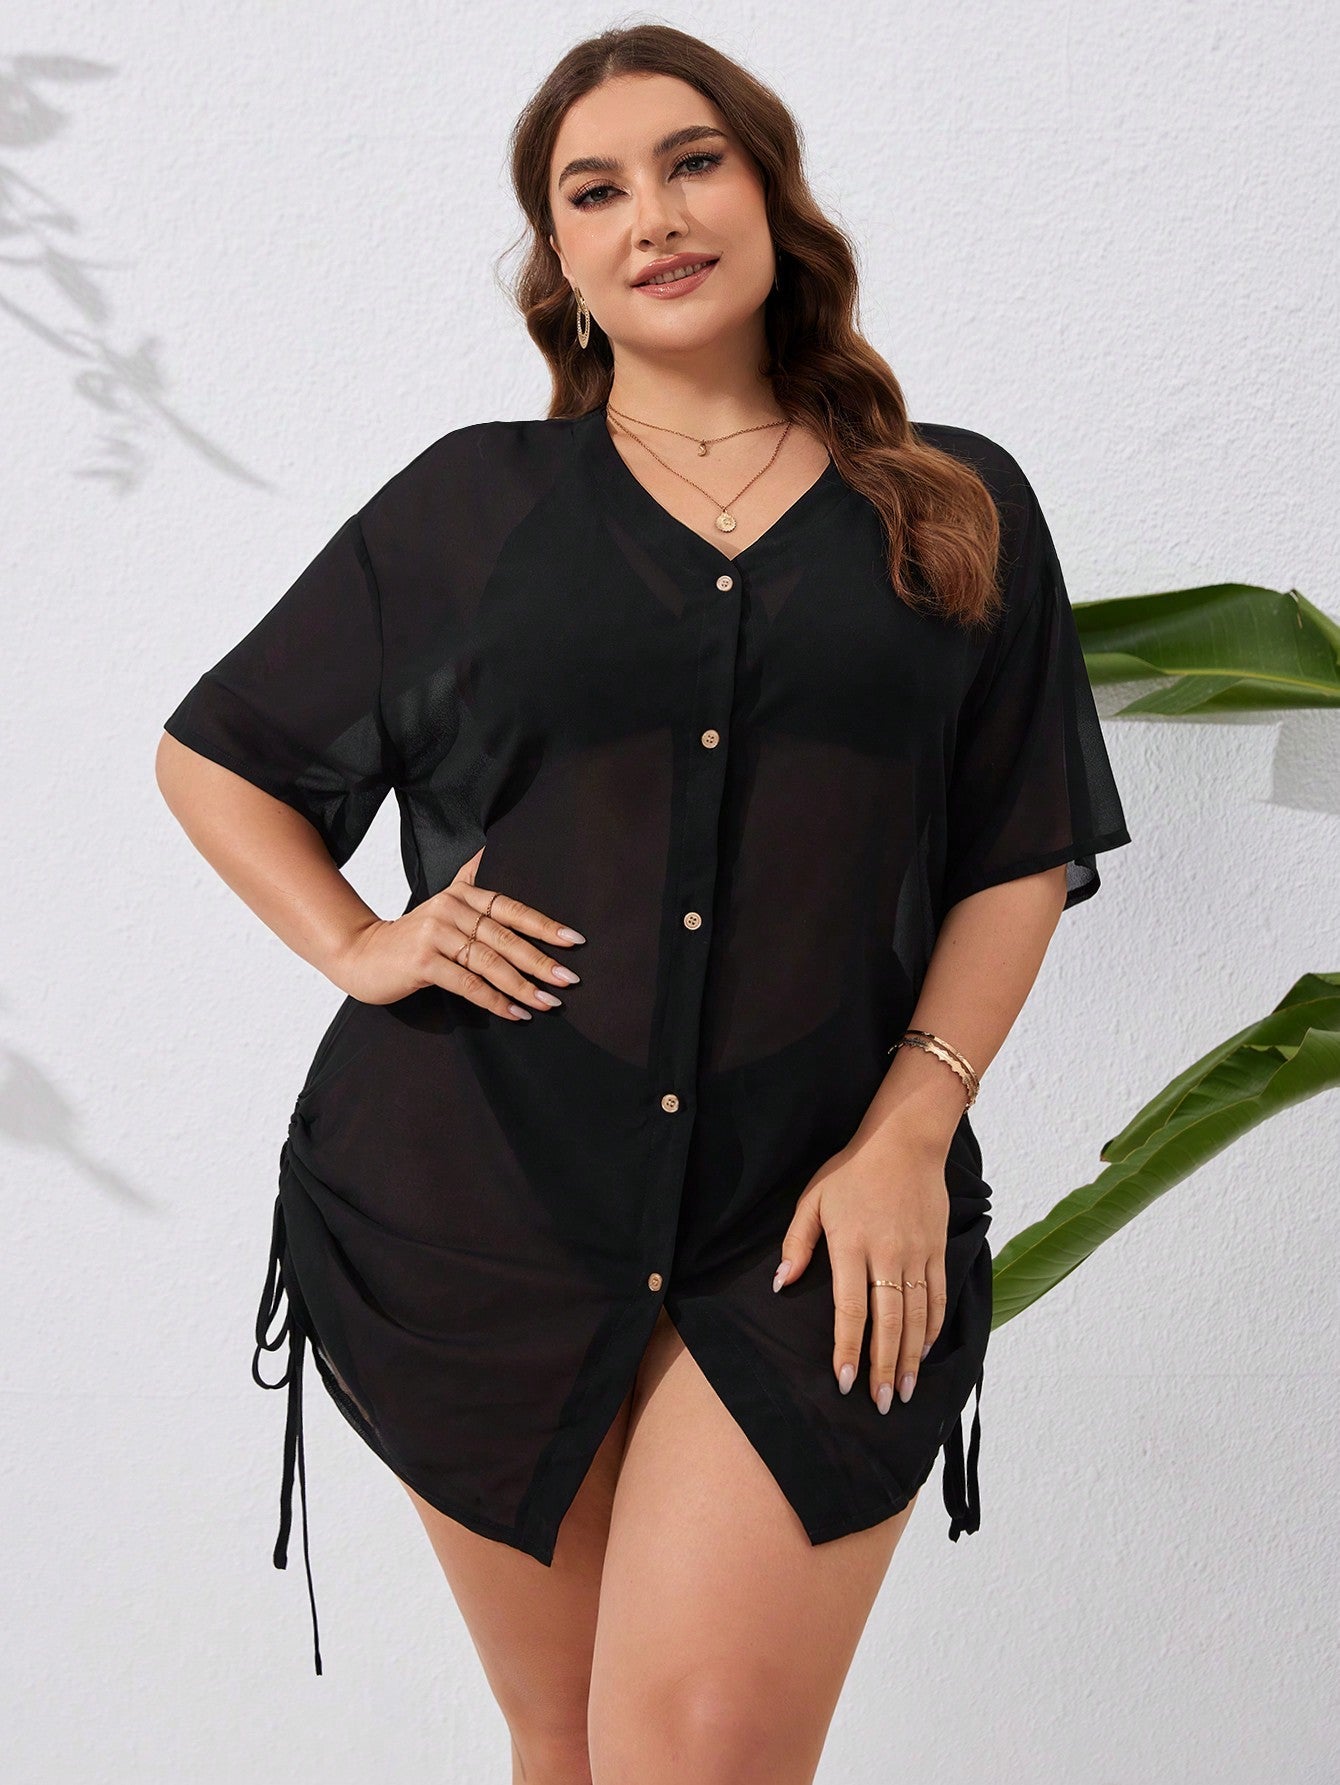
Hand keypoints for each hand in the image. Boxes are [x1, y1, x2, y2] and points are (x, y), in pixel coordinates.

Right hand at [332, 845, 584, 1018]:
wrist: (361, 954)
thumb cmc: (412, 938)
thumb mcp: (442, 905)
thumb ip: (468, 880)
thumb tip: (488, 848)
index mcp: (462, 895)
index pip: (512, 908)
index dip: (545, 925)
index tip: (575, 942)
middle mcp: (451, 908)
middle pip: (506, 938)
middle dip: (541, 961)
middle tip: (569, 980)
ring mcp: (435, 934)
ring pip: (490, 963)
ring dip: (523, 986)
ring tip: (549, 1003)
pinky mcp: (423, 961)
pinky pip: (468, 984)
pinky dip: (495, 1001)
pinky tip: (515, 1013)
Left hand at [772, 1134, 950, 1413]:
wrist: (904, 1140)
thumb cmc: (851, 1170)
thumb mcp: (813, 1198)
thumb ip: (797, 1242)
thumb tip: (782, 1283)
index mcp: (851, 1244)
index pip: (850, 1308)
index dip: (849, 1348)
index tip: (845, 1381)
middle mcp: (888, 1253)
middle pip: (889, 1320)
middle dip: (884, 1366)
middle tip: (883, 1403)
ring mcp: (917, 1253)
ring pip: (917, 1315)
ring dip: (912, 1356)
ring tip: (906, 1390)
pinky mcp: (937, 1248)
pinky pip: (938, 1295)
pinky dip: (934, 1326)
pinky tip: (926, 1350)